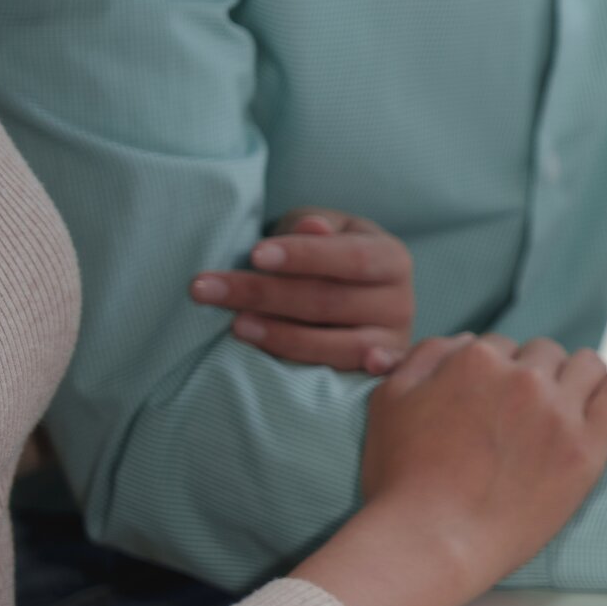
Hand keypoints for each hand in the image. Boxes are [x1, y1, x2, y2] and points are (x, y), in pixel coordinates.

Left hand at [192, 210, 412, 373]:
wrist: (356, 292)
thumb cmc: (328, 255)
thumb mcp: (324, 229)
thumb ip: (315, 227)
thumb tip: (312, 228)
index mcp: (391, 258)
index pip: (350, 257)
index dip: (303, 256)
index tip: (255, 254)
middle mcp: (401, 301)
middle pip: (331, 302)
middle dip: (264, 294)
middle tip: (206, 289)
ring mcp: (391, 341)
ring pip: (339, 345)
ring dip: (283, 336)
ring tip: (236, 325)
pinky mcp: (378, 374)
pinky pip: (359, 378)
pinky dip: (352, 375)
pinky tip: (321, 377)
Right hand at [360, 336, 606, 599]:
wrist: (433, 540)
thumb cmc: (402, 479)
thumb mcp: (391, 401)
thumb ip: (427, 357)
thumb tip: (466, 340)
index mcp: (475, 360)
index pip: (500, 346)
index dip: (498, 372)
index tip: (496, 399)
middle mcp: (523, 378)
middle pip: (544, 354)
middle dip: (536, 374)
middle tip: (527, 410)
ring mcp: (559, 412)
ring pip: (587, 365)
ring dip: (578, 376)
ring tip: (571, 401)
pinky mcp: (588, 447)